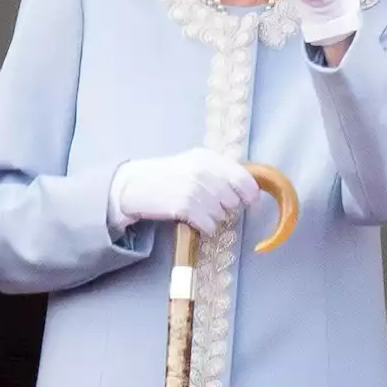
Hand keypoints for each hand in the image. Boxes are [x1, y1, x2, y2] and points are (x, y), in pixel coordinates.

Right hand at [108, 147, 261, 235]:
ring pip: (222, 215)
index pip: (244, 178)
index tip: (251, 203)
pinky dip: (206, 228)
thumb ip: (220, 171)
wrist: (135, 185)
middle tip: (212, 206)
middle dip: (227, 208)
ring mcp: (194, 189)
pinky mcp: (185, 207)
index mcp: (209, 158)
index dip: (251, 194)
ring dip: (214, 218)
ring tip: (199, 211)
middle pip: (234, 200)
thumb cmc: (168, 175)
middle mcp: (204, 171)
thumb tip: (249, 188)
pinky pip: (210, 225)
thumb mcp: (194, 163)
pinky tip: (195, 221)